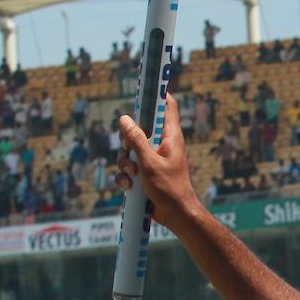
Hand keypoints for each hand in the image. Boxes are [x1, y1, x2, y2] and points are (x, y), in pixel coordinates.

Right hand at [115, 93, 199, 231]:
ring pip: (129, 150)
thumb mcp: (149, 162)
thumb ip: (137, 139)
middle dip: (127, 141)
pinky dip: (125, 177)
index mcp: (171, 137)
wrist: (175, 215)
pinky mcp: (145, 173)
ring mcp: (153, 159)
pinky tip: (129, 187)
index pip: (167, 106)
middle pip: (138, 128)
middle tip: (131, 153)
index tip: (145, 83)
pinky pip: (128, 168)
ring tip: (132, 175)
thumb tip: (125, 118)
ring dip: (125, 163)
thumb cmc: (169, 188)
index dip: (157, 94)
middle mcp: (162, 145)